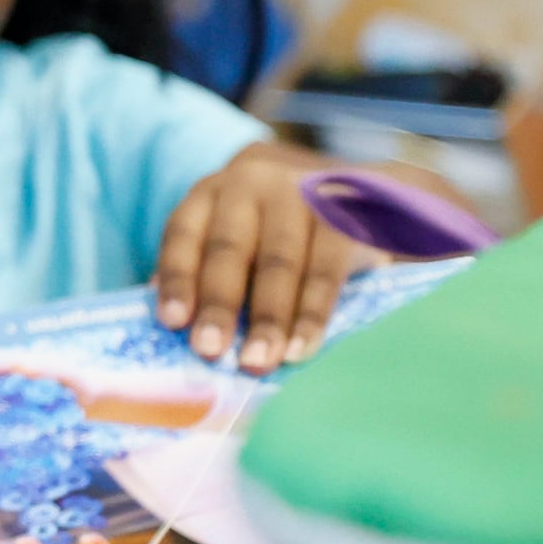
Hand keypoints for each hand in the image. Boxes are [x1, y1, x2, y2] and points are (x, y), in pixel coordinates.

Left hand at [153, 143, 383, 372]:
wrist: (371, 194)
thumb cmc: (287, 229)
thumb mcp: (244, 233)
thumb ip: (209, 269)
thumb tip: (175, 326)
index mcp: (215, 190)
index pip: (184, 233)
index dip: (177, 278)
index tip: (172, 322)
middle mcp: (253, 181)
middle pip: (229, 248)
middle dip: (219, 304)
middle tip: (209, 351)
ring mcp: (301, 190)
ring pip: (278, 262)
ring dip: (267, 318)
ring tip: (256, 362)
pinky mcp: (346, 211)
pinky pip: (325, 269)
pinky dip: (312, 313)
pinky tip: (300, 348)